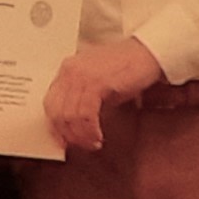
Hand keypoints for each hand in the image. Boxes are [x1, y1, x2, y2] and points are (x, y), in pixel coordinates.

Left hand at [44, 38, 162, 150]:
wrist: (148, 53)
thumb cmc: (127, 68)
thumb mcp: (97, 83)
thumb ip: (82, 99)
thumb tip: (74, 126)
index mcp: (68, 69)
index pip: (50, 103)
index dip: (55, 126)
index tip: (64, 140)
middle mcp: (71, 71)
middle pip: (57, 112)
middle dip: (68, 134)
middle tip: (81, 145)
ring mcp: (82, 75)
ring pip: (70, 116)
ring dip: (81, 136)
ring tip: (93, 142)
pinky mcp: (97, 82)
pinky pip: (85, 114)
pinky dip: (90, 130)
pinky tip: (98, 136)